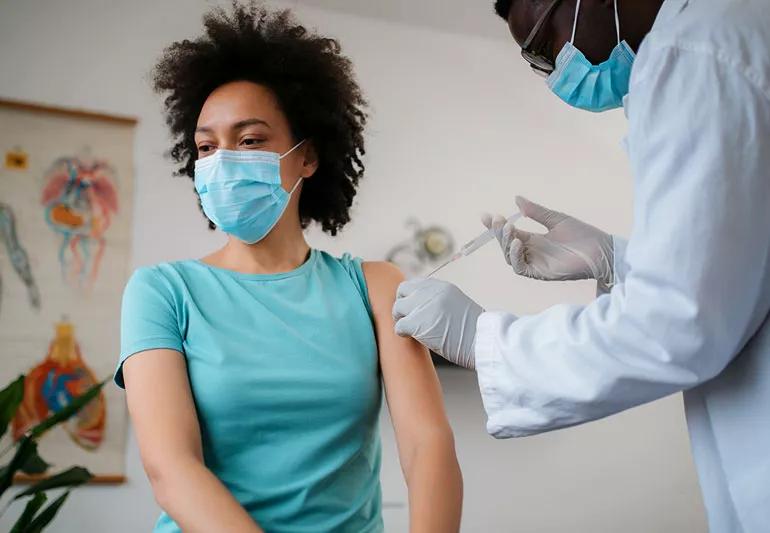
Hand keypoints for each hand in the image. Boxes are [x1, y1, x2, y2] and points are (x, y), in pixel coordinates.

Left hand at [392, 278, 483, 368]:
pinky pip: (399, 326)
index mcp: (441, 286)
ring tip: (411, 330)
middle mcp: (430, 292)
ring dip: (401, 319)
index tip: (414, 309)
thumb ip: (439, 301)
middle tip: (408, 319)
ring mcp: (422, 306)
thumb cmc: (474, 330)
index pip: (415, 284)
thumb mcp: (457, 305)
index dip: (411, 296)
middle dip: (402, 305)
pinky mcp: (416, 323)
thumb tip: (421, 308)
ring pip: (397, 308)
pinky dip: (402, 333)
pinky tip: (413, 338)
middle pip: (402, 291)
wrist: (482, 340)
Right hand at [482, 196, 614, 286]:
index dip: (496, 226)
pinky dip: (515, 256)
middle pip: (506, 245)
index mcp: (534, 240)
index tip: (485, 215)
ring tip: (509, 228)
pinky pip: (520, 268)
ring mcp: (535, 264)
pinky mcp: (540, 273)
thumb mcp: (555, 219)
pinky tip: (518, 242)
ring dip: (505, 243)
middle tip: (498, 219)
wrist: (601, 250)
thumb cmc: (583, 236)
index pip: (509, 233)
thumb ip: (536, 211)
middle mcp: (532, 253)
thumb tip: (516, 198)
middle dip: (498, 232)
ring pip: (509, 257)